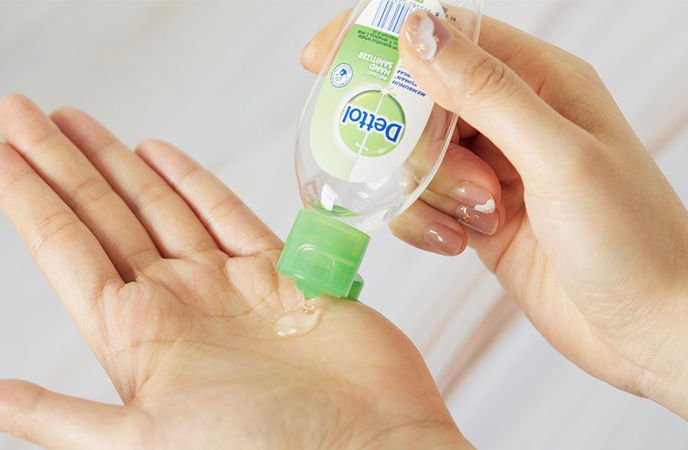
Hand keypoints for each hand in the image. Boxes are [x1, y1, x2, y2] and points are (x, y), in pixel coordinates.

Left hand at [0, 95, 469, 449]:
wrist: (371, 441)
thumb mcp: (150, 442)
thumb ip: (71, 421)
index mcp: (138, 338)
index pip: (65, 249)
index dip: (27, 197)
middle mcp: (176, 303)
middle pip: (104, 217)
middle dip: (62, 164)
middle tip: (22, 113)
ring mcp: (227, 284)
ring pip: (159, 207)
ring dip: (117, 165)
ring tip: (76, 124)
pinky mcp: (281, 270)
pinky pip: (226, 213)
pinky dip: (193, 181)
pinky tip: (160, 153)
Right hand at [303, 11, 687, 447]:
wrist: (652, 326)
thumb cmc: (631, 238)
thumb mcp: (558, 157)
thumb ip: (485, 92)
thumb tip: (417, 30)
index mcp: (540, 81)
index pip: (445, 32)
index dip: (381, 35)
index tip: (323, 58)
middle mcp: (513, 118)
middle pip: (419, 97)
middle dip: (404, 136)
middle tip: (416, 171)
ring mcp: (493, 168)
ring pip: (414, 154)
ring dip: (425, 188)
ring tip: (476, 217)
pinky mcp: (478, 214)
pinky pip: (422, 201)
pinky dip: (426, 220)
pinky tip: (463, 243)